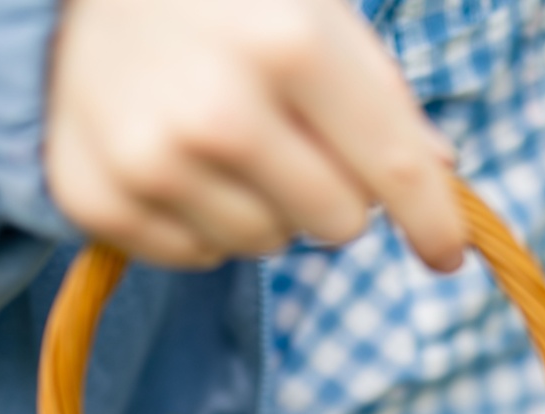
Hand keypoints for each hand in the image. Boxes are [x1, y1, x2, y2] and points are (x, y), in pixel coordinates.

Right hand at [45, 0, 463, 270]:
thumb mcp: (312, 7)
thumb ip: (378, 91)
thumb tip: (439, 170)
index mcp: (290, 43)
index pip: (393, 169)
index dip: (433, 220)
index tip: (447, 254)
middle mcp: (219, 114)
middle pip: (338, 226)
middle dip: (335, 194)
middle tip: (298, 143)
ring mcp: (152, 164)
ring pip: (265, 247)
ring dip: (265, 207)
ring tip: (225, 141)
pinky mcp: (98, 202)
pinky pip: (197, 257)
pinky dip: (200, 221)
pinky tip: (177, 161)